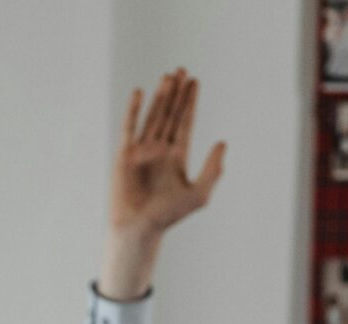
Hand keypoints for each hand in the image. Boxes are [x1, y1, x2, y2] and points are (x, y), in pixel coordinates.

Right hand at [110, 70, 224, 239]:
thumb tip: (222, 143)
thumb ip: (213, 169)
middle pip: (170, 114)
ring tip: (169, 76)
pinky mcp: (125, 154)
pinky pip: (130, 127)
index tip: (194, 82)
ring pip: (153, 116)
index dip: (190, 102)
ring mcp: (142, 150)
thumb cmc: (168, 216)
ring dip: (160, 96)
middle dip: (177, 93)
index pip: (185, 122)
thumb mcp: (199, 194)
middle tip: (182, 70)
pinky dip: (134, 110)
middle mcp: (159, 150)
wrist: (139, 228)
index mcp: (176, 156)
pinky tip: (140, 92)